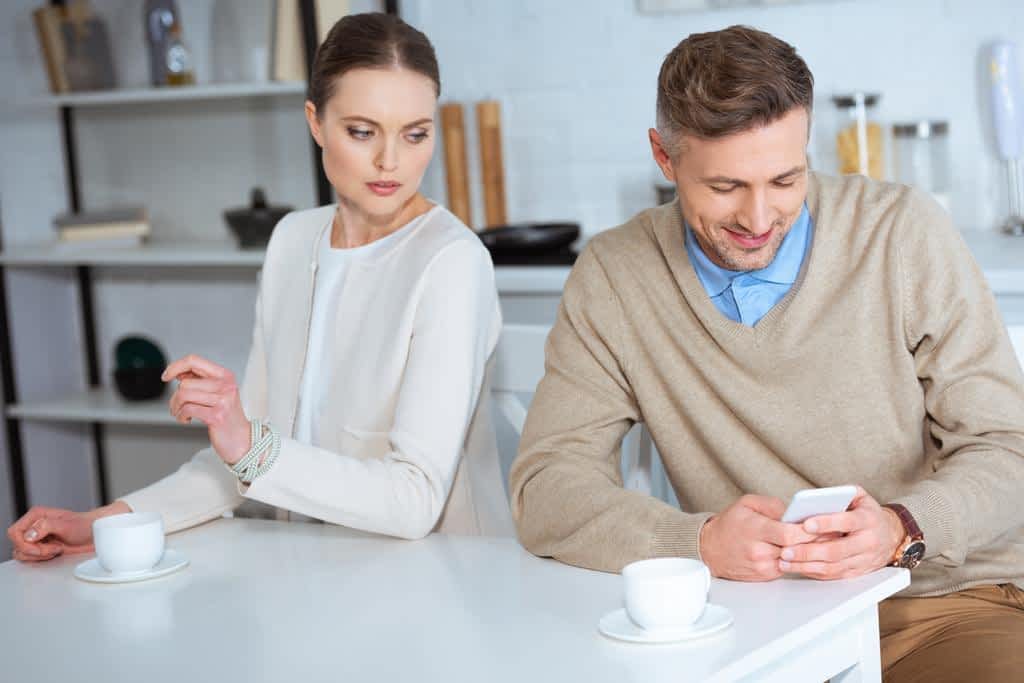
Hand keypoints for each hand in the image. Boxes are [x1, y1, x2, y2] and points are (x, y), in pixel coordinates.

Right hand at [6, 501, 127, 561]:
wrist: (97, 534)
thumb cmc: (86, 525)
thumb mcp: (67, 525)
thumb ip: (46, 527)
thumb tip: (29, 534)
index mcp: (36, 515)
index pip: (14, 532)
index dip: (24, 543)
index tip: (41, 547)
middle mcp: (34, 525)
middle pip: (17, 544)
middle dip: (34, 551)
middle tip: (54, 549)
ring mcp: (37, 537)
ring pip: (22, 553)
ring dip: (38, 556)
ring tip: (56, 549)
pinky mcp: (41, 547)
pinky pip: (30, 558)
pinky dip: (41, 558)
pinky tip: (56, 552)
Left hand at [163, 354, 249, 464]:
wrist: (242, 440)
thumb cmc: (227, 417)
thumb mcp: (218, 393)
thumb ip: (200, 380)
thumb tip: (178, 372)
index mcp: (226, 376)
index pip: (194, 360)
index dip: (175, 366)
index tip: (166, 376)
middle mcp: (226, 385)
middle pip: (185, 382)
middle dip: (175, 397)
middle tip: (178, 407)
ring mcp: (223, 400)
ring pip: (183, 395)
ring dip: (176, 407)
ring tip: (181, 413)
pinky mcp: (217, 416)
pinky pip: (187, 409)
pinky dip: (181, 416)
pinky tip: (186, 420)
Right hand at [699, 495, 819, 580]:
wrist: (710, 549)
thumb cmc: (730, 524)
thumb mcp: (747, 504)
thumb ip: (773, 505)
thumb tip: (796, 512)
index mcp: (755, 530)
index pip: (789, 533)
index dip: (808, 530)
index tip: (822, 523)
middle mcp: (759, 551)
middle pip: (796, 549)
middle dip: (816, 541)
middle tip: (833, 532)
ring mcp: (763, 566)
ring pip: (796, 560)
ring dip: (810, 552)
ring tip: (825, 542)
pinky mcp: (766, 576)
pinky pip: (789, 567)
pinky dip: (799, 560)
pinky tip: (808, 551)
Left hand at [778, 486, 903, 579]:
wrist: (891, 537)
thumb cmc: (868, 514)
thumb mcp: (860, 497)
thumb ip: (843, 492)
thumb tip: (820, 496)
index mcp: (867, 520)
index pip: (846, 522)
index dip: (826, 523)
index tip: (806, 524)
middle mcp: (867, 542)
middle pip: (836, 551)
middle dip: (808, 551)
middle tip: (786, 550)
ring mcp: (863, 560)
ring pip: (832, 567)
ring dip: (806, 566)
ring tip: (784, 561)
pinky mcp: (857, 572)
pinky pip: (833, 575)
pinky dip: (813, 572)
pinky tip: (796, 568)